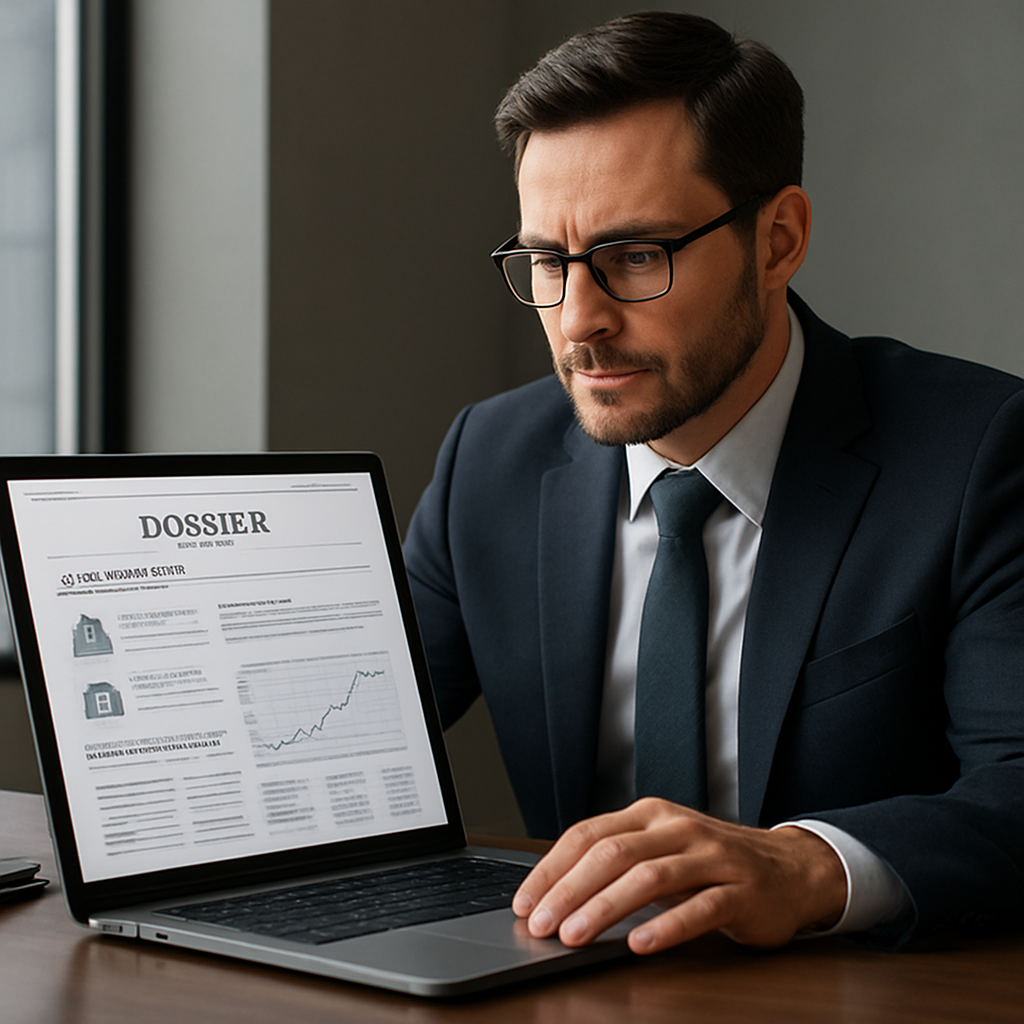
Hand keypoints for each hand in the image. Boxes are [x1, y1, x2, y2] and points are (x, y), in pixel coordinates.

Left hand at [511, 797, 846, 953]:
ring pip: (649, 877)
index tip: (524, 902)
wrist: (790, 869)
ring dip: (605, 908)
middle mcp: (677, 827)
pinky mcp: (742, 890)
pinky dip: (666, 926)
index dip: (551, 869)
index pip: (588, 834)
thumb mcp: (661, 850)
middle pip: (612, 853)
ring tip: (575, 936)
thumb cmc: (712, 863)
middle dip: (569, 890)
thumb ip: (617, 863)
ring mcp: (712, 856)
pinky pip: (700, 907)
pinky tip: (639, 945)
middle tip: (541, 925)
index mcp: (650, 814)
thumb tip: (554, 895)